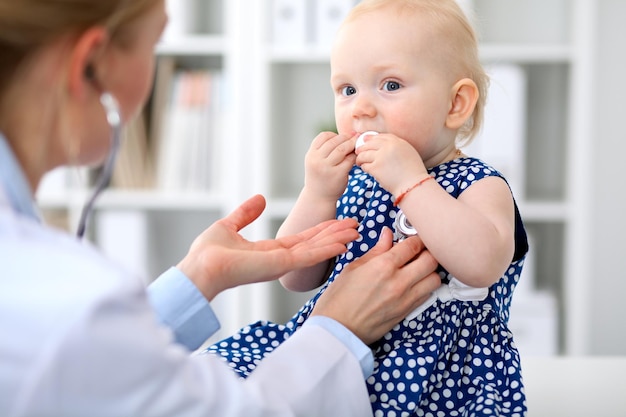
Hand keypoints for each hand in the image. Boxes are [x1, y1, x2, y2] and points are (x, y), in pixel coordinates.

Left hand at [177, 194, 358, 300]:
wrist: (201, 267)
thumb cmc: (208, 253)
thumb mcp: (230, 226)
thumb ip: (246, 214)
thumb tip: (259, 198)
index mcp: (269, 251)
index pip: (301, 239)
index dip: (320, 230)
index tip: (336, 221)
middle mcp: (279, 258)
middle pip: (314, 244)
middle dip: (334, 234)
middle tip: (355, 225)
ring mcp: (282, 263)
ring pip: (316, 249)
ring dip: (336, 240)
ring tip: (355, 231)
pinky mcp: (281, 265)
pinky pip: (309, 256)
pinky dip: (327, 249)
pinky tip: (342, 243)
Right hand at [303, 131, 356, 201]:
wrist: (318, 197)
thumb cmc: (319, 177)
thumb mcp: (315, 161)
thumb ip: (324, 149)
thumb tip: (346, 135)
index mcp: (311, 155)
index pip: (323, 136)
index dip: (334, 134)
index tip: (341, 137)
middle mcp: (317, 160)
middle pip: (334, 141)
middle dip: (346, 138)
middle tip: (354, 138)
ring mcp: (327, 168)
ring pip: (342, 149)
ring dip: (351, 145)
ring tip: (356, 145)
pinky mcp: (338, 174)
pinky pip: (349, 160)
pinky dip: (354, 156)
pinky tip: (356, 157)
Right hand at [311, 228, 439, 344]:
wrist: (337, 329)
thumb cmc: (339, 299)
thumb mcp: (353, 268)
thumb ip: (376, 251)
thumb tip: (387, 236)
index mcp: (383, 266)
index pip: (413, 245)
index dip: (416, 238)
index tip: (412, 239)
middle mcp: (399, 282)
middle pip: (431, 260)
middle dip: (427, 252)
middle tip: (418, 252)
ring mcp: (405, 299)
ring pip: (434, 279)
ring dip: (429, 271)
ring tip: (418, 269)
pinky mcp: (407, 312)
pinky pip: (427, 295)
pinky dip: (425, 286)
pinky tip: (413, 284)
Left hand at [355, 133, 427, 196]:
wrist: (413, 185)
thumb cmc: (413, 172)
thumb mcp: (409, 153)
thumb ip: (397, 147)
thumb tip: (383, 146)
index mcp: (398, 142)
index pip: (380, 136)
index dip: (371, 139)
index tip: (366, 141)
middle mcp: (389, 147)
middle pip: (369, 143)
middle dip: (362, 148)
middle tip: (358, 152)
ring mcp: (381, 156)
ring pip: (364, 154)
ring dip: (360, 158)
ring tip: (359, 162)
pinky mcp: (376, 167)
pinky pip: (365, 165)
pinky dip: (363, 167)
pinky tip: (365, 169)